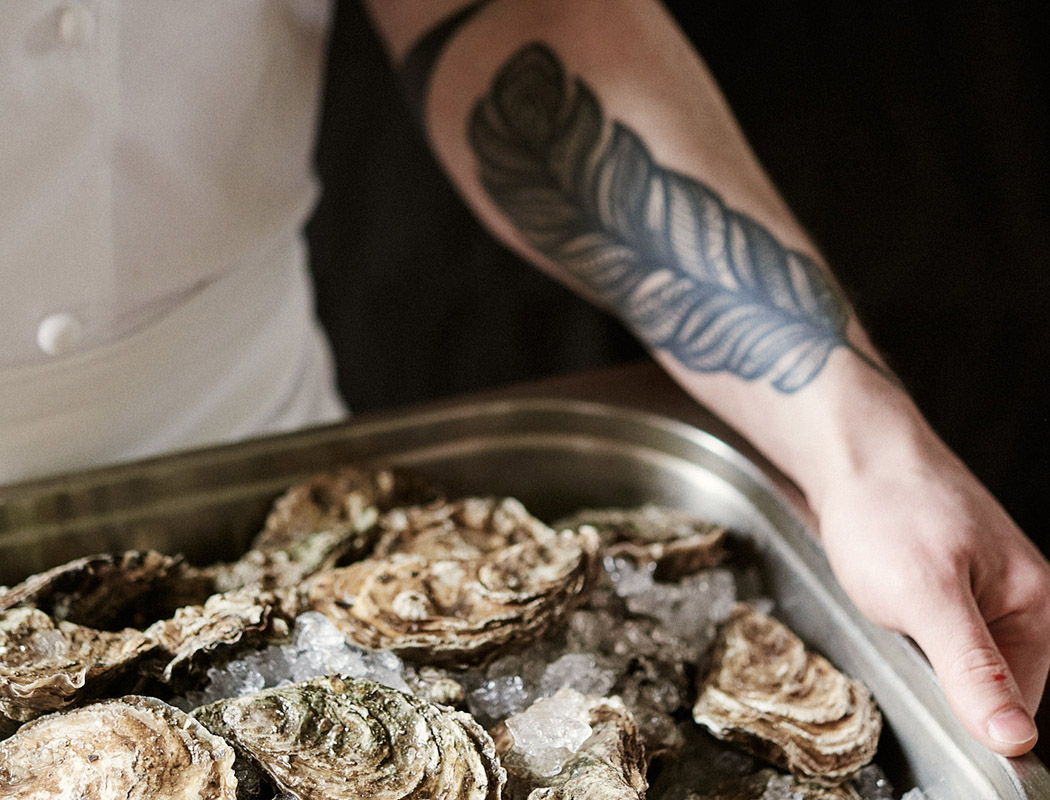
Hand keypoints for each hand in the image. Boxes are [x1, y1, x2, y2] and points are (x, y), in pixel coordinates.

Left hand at [815, 426, 1049, 756]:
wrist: (847, 448)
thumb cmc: (887, 506)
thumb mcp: (928, 599)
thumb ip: (973, 671)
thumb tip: (1014, 738)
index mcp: (1037, 604)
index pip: (1019, 706)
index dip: (969, 716)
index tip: (927, 692)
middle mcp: (1015, 596)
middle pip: (981, 683)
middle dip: (934, 676)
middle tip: (898, 632)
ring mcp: (977, 585)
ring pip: (947, 655)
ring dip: (911, 649)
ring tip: (887, 605)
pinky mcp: (941, 577)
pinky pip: (925, 626)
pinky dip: (899, 624)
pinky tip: (880, 595)